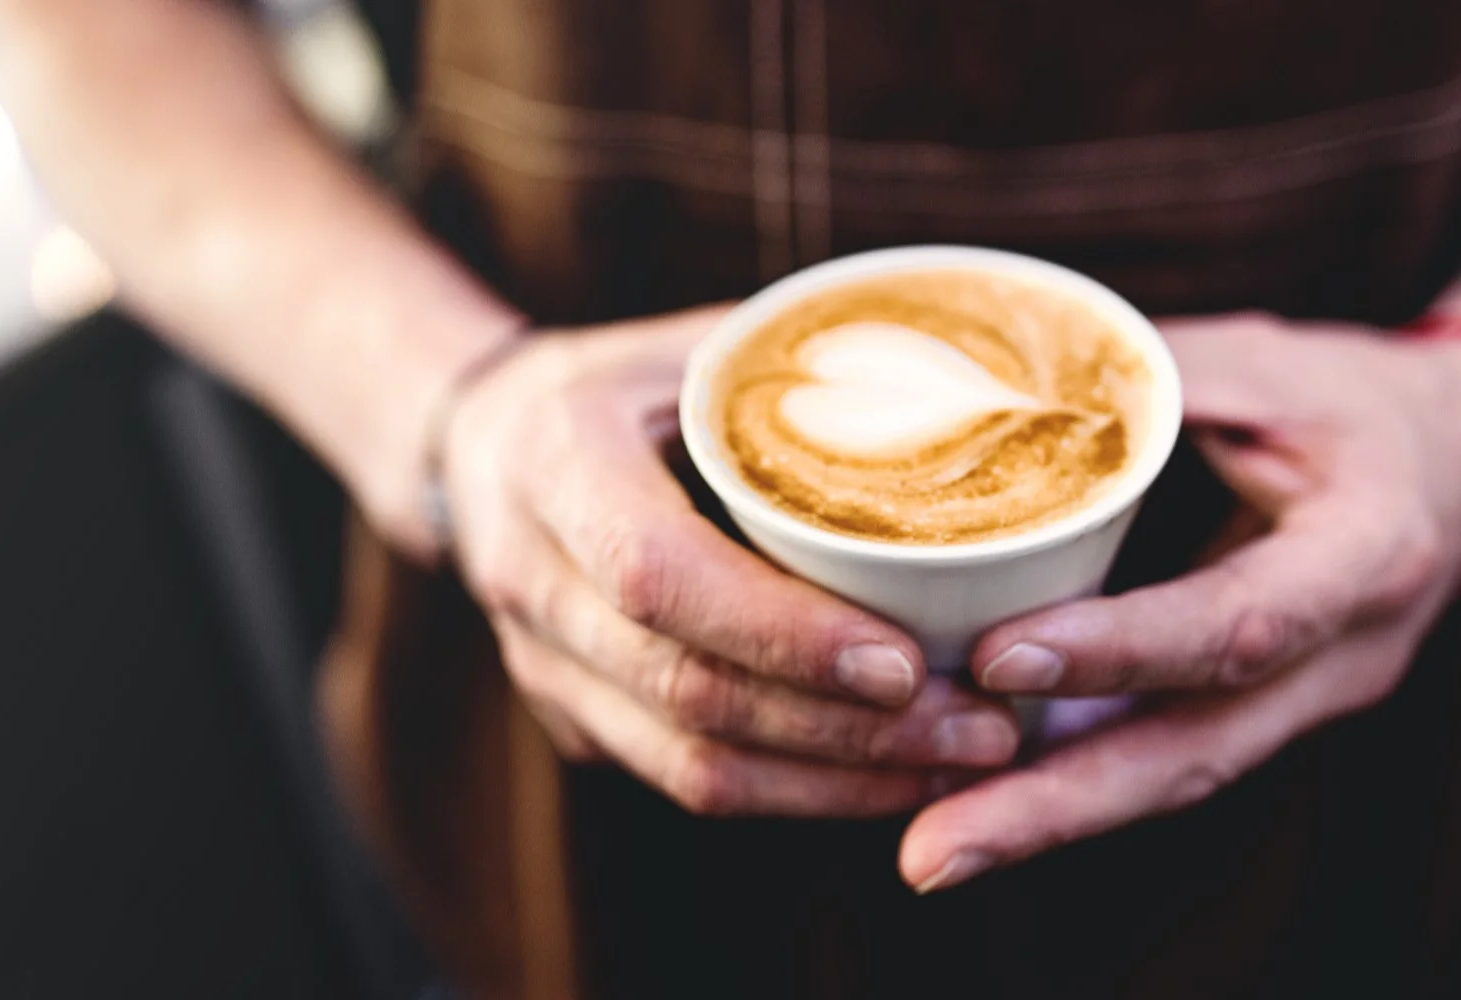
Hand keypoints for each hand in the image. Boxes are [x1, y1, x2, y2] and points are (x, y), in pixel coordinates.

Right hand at [440, 306, 1020, 817]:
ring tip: (961, 762)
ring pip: (690, 766)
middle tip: (980, 728)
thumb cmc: (621, 383)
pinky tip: (897, 776)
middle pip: (688, 691)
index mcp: (557, 463)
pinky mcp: (576, 724)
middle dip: (845, 729)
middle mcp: (532, 578)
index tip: (905, 660)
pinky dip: (801, 794)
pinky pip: (688, 784)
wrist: (480, 447)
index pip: (658, 573)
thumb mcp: (691, 346)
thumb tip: (969, 389)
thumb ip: (802, 373)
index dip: (781, 630)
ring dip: (837, 783)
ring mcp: (545, 667)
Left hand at [898, 312, 1460, 889]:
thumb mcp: (1267, 363)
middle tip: (930, 851)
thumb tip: (994, 398)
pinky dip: (1063, 783)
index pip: (1240, 621)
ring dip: (1045, 818)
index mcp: (1366, 555)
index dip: (1123, 650)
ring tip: (929, 849)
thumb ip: (1147, 385)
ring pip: (1171, 776)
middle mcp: (1345, 659)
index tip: (997, 657)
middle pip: (1197, 755)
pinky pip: (1159, 758)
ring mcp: (1307, 705)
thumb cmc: (1354, 400)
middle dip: (1056, 806)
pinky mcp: (1259, 716)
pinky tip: (968, 802)